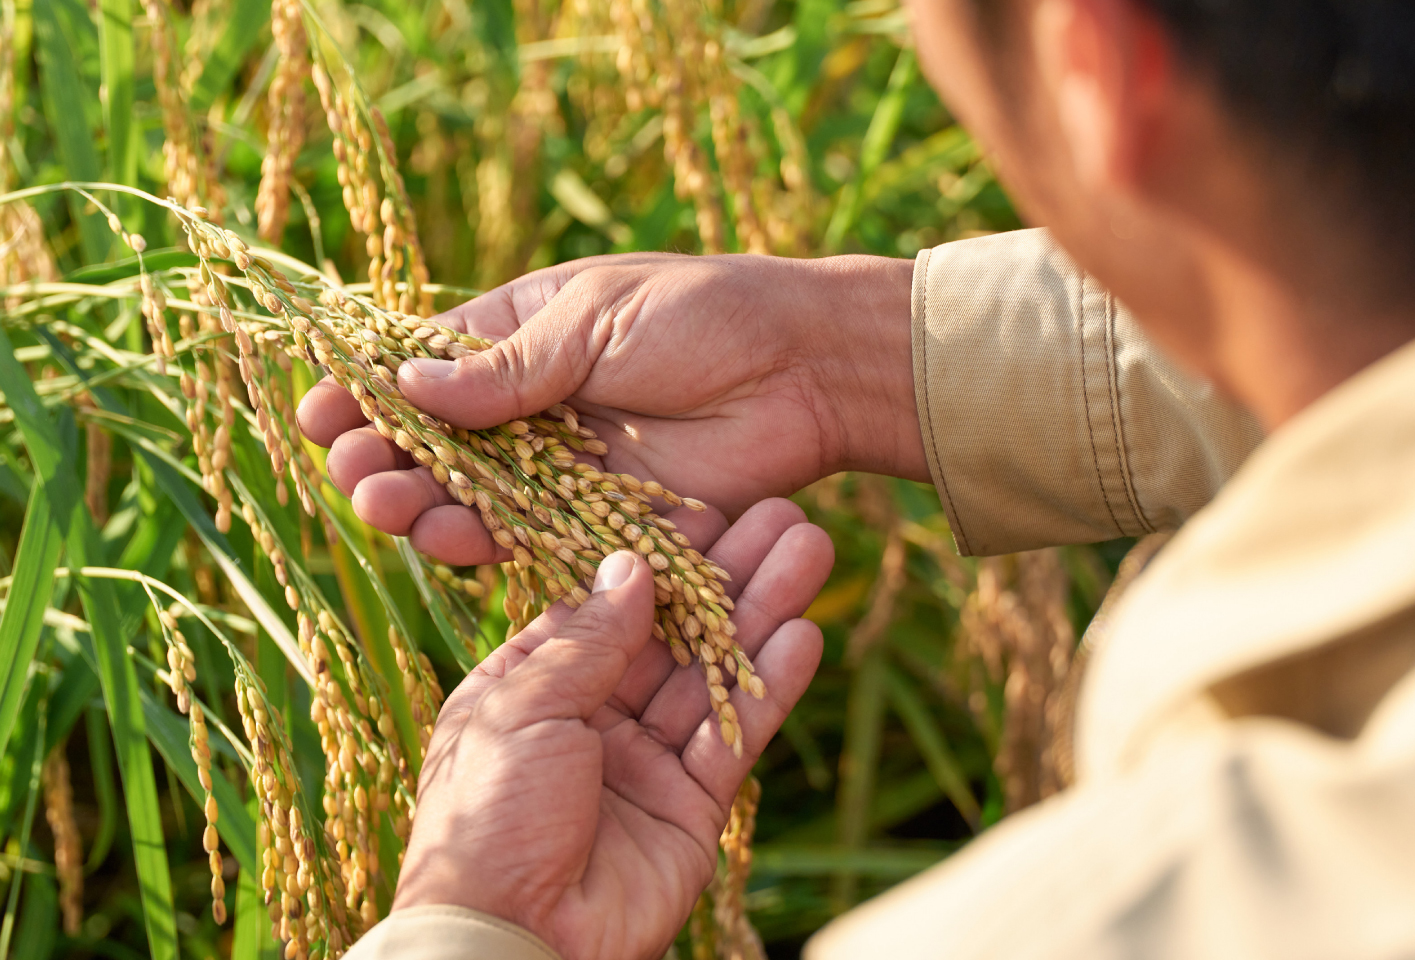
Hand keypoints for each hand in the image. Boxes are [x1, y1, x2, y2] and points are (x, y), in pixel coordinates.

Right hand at [296, 252, 922, 565]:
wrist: (802, 369)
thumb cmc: (702, 316)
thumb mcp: (592, 320)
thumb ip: (507, 366)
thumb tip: (405, 386)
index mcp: (520, 337)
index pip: (424, 368)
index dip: (367, 390)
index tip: (316, 407)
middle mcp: (531, 409)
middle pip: (436, 443)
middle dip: (383, 456)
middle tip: (350, 467)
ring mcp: (563, 468)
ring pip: (472, 497)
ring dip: (420, 503)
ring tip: (380, 501)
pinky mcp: (602, 519)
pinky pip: (531, 538)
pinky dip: (484, 541)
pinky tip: (445, 536)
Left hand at [393, 499, 833, 959]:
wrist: (512, 941)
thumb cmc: (487, 818)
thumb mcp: (521, 708)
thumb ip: (586, 637)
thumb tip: (631, 564)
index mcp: (528, 689)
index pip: (600, 608)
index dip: (653, 560)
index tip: (703, 510)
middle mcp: (589, 718)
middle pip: (668, 632)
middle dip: (724, 575)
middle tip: (781, 514)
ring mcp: (642, 762)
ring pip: (710, 673)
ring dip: (760, 613)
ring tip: (810, 550)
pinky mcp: (690, 806)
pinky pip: (733, 734)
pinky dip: (768, 685)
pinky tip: (805, 634)